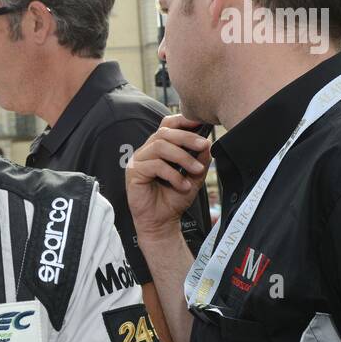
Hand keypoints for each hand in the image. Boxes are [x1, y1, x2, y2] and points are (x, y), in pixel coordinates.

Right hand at [125, 115, 211, 242]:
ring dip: (182, 157)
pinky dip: (173, 174)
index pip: (166, 125)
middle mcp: (146, 151)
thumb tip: (206, 144)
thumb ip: (199, 160)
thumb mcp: (193, 177)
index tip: (200, 123)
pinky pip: (155, 166)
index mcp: (158, 148)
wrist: (161, 221)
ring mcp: (138, 161)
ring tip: (197, 171)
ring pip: (160, 147)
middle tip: (204, 146)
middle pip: (164, 133)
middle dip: (187, 138)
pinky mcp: (134, 173)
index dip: (181, 120)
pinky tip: (182, 185)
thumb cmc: (173, 199)